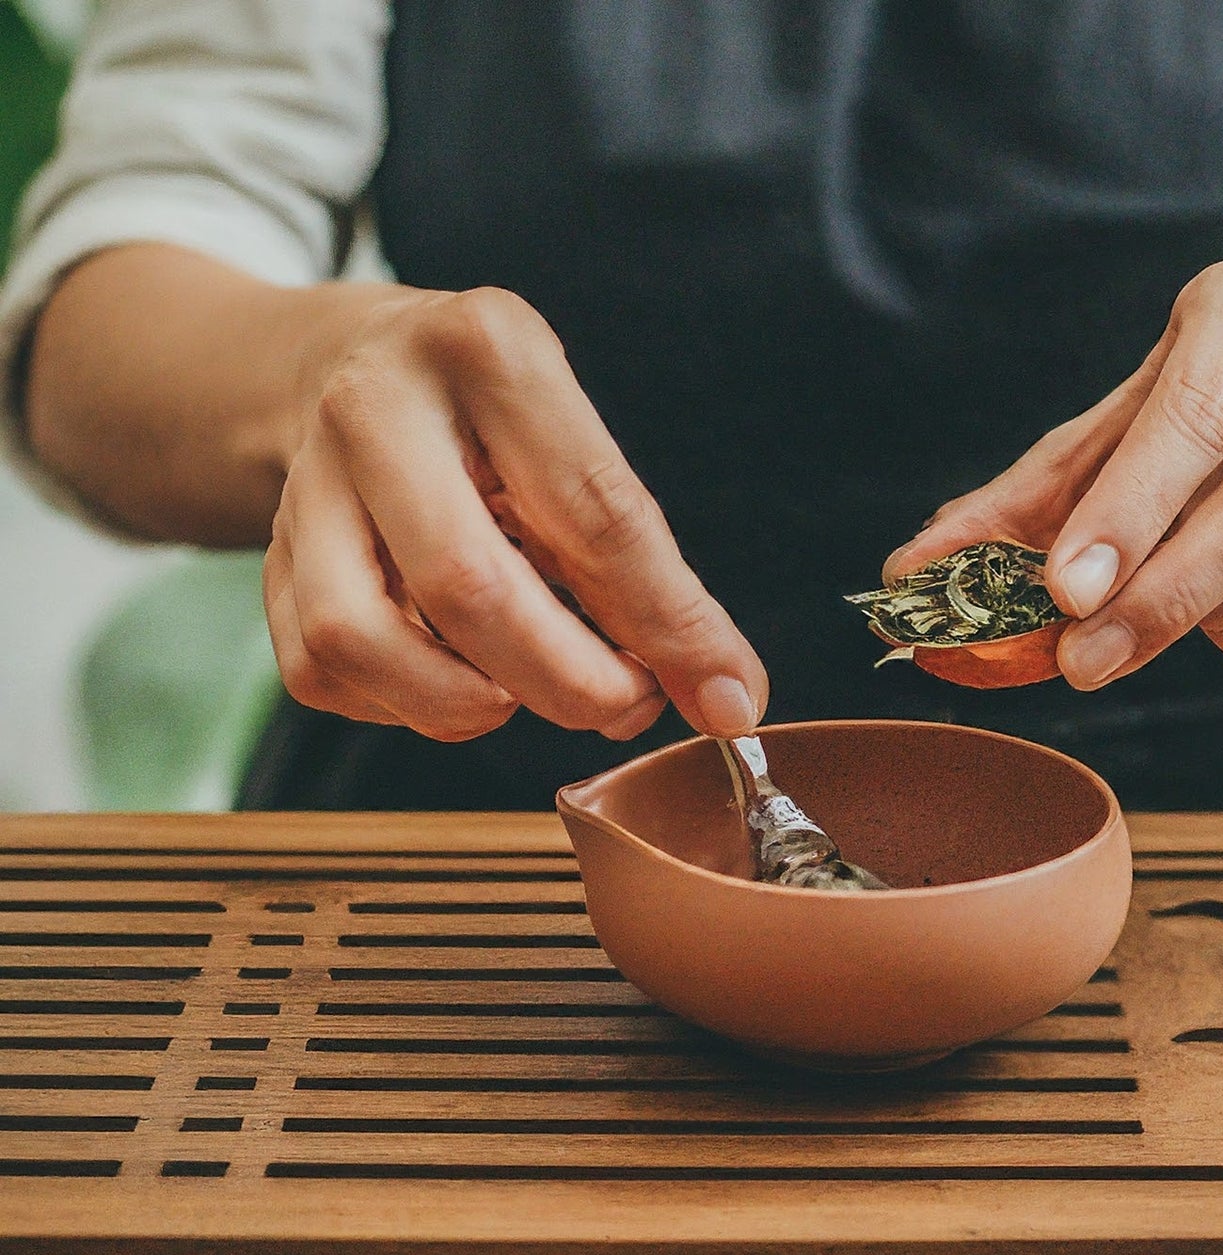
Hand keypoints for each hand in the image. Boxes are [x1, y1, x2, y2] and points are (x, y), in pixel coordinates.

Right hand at [264, 285, 766, 739]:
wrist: (345, 365)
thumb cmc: (492, 422)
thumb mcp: (577, 452)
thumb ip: (648, 574)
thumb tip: (724, 695)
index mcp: (488, 353)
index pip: (596, 514)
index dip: (668, 626)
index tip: (725, 699)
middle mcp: (379, 406)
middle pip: (468, 587)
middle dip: (567, 682)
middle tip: (621, 705)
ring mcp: (305, 480)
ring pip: (361, 639)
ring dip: (464, 705)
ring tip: (523, 693)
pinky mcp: (268, 550)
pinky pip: (320, 670)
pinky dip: (401, 706)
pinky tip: (452, 678)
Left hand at [884, 256, 1222, 687]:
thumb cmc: (1198, 420)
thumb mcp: (1109, 437)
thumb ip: (1017, 503)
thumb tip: (908, 574)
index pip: (1194, 410)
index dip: (1129, 509)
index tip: (1062, 592)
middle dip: (1168, 592)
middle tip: (1082, 661)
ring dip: (1211, 617)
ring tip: (1146, 622)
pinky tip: (1220, 618)